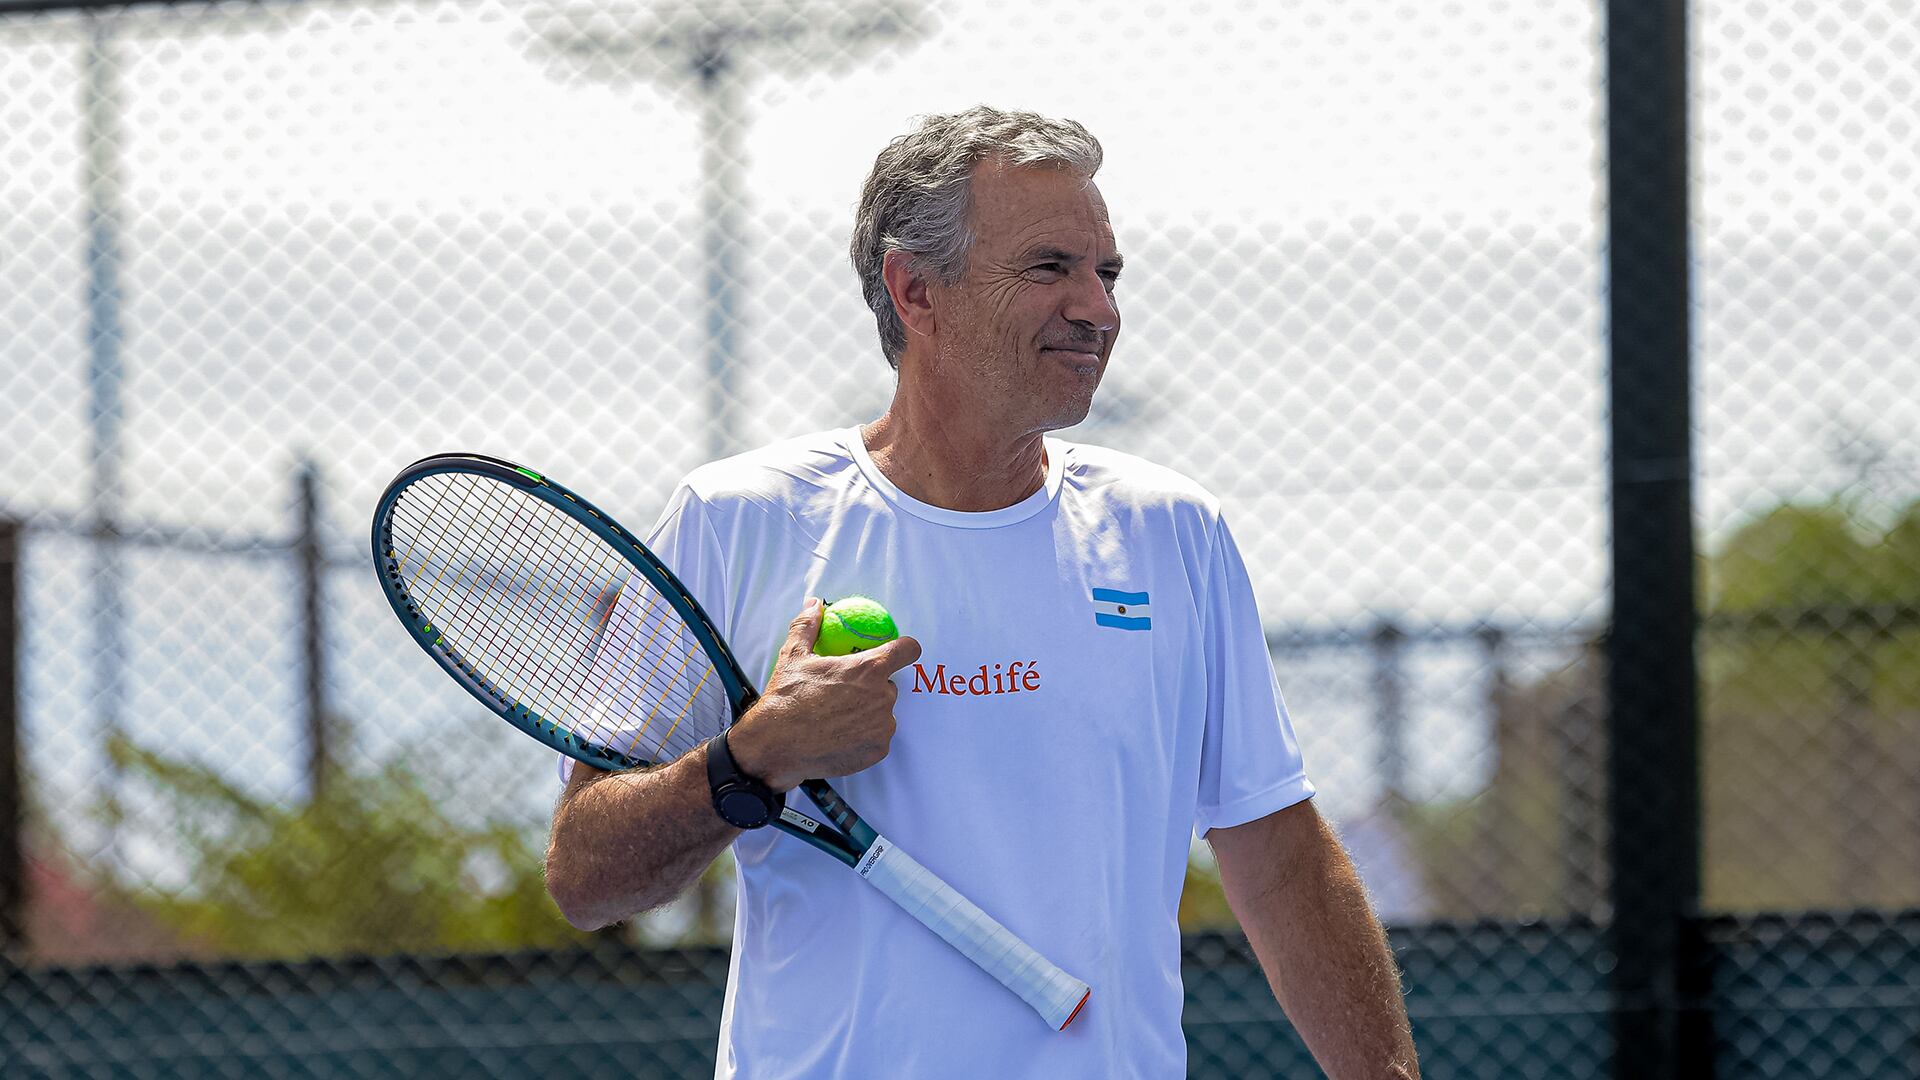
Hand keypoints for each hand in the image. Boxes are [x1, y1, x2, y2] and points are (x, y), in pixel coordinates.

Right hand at [725, 597, 921, 791]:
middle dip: (871, 687)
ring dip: (867, 713)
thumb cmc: (786, 699)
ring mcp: (883, 726)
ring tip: (837, 718)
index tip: (899, 651)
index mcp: (869, 669)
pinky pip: (877, 737)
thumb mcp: (793, 656)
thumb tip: (814, 605)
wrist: (776, 747)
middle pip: (888, 685)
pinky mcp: (878, 750)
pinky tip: (839, 736)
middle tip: (844, 693)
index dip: (905, 648)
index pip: (907, 650)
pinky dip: (863, 736)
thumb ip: (809, 626)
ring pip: (882, 713)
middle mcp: (882, 697)